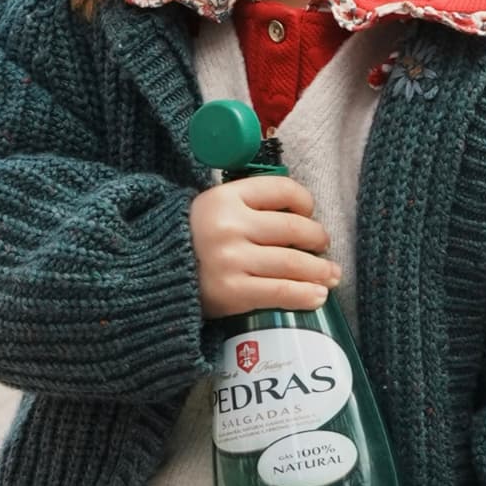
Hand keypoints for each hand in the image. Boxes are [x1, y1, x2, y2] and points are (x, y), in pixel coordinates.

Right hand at [190, 176, 337, 316]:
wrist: (154, 274)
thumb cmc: (191, 239)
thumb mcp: (212, 207)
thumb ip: (248, 203)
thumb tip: (298, 213)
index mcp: (226, 197)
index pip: (281, 189)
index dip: (304, 200)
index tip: (310, 212)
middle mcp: (230, 226)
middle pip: (293, 228)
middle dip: (317, 239)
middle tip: (324, 247)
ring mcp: (231, 260)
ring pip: (292, 262)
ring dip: (320, 271)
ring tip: (331, 276)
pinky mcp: (232, 292)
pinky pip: (280, 292)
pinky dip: (305, 295)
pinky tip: (317, 296)